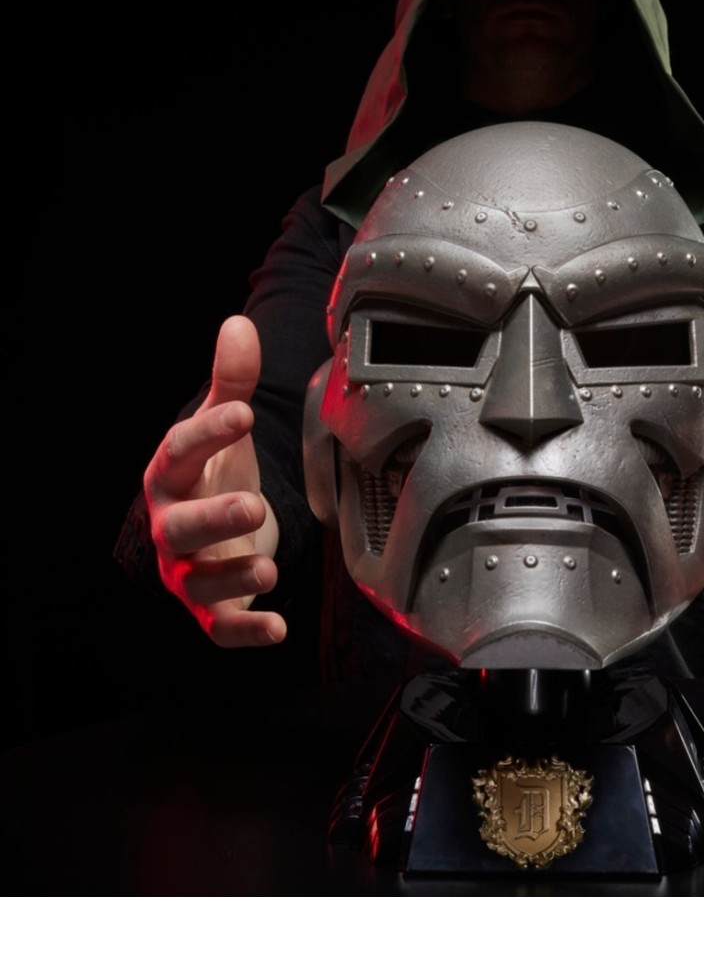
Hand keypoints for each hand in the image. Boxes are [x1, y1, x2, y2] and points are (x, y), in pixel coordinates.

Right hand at [143, 316, 285, 646]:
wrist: (213, 528)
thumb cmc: (215, 471)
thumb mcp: (223, 426)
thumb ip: (231, 381)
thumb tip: (239, 324)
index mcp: (172, 476)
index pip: (179, 453)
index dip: (207, 433)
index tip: (241, 412)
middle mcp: (172, 527)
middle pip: (181, 528)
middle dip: (214, 520)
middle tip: (253, 506)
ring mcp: (190, 571)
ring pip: (200, 582)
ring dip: (233, 579)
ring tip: (269, 571)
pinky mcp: (212, 608)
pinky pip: (221, 628)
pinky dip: (247, 632)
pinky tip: (278, 628)